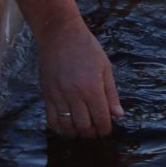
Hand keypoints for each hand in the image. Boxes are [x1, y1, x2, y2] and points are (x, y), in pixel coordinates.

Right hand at [36, 21, 123, 138]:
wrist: (59, 33)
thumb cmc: (86, 47)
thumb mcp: (105, 67)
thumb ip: (111, 93)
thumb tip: (118, 115)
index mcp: (92, 88)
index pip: (101, 119)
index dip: (105, 129)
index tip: (107, 129)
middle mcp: (74, 94)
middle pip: (84, 126)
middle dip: (92, 134)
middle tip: (95, 131)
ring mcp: (59, 95)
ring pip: (67, 126)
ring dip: (76, 133)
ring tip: (82, 130)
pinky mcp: (47, 94)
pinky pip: (51, 119)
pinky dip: (59, 128)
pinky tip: (66, 127)